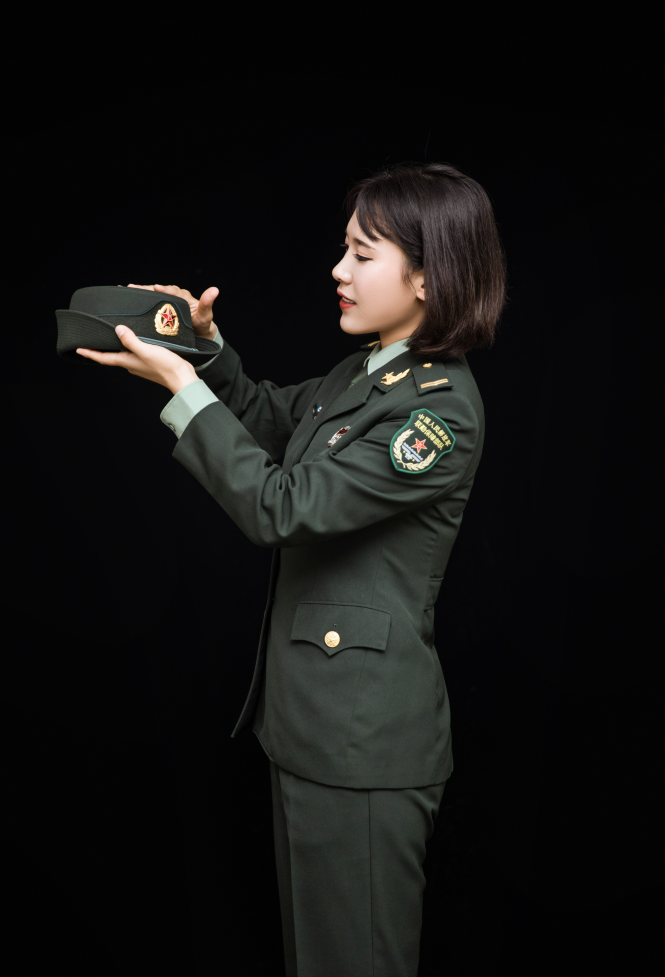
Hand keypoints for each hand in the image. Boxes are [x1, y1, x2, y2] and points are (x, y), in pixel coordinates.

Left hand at [77, 326, 197, 394]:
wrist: (182, 378)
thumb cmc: (165, 366)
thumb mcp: (146, 350)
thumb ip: (131, 340)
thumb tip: (117, 329)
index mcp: (127, 362)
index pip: (103, 358)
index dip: (90, 353)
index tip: (78, 349)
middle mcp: (131, 364)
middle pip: (111, 356)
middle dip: (100, 350)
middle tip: (91, 342)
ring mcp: (140, 364)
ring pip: (123, 354)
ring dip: (115, 348)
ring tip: (110, 338)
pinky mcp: (150, 362)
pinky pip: (135, 353)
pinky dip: (129, 346)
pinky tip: (134, 340)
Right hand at [127, 283, 218, 339]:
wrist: (198, 334)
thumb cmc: (202, 325)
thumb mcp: (205, 316)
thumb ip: (207, 304)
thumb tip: (215, 290)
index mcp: (182, 296)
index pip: (172, 291)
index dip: (164, 289)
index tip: (157, 288)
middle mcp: (172, 296)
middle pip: (157, 290)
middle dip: (144, 289)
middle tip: (132, 288)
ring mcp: (164, 302)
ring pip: (150, 295)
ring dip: (138, 293)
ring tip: (125, 291)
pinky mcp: (159, 309)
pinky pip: (148, 302)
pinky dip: (138, 300)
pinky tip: (126, 298)